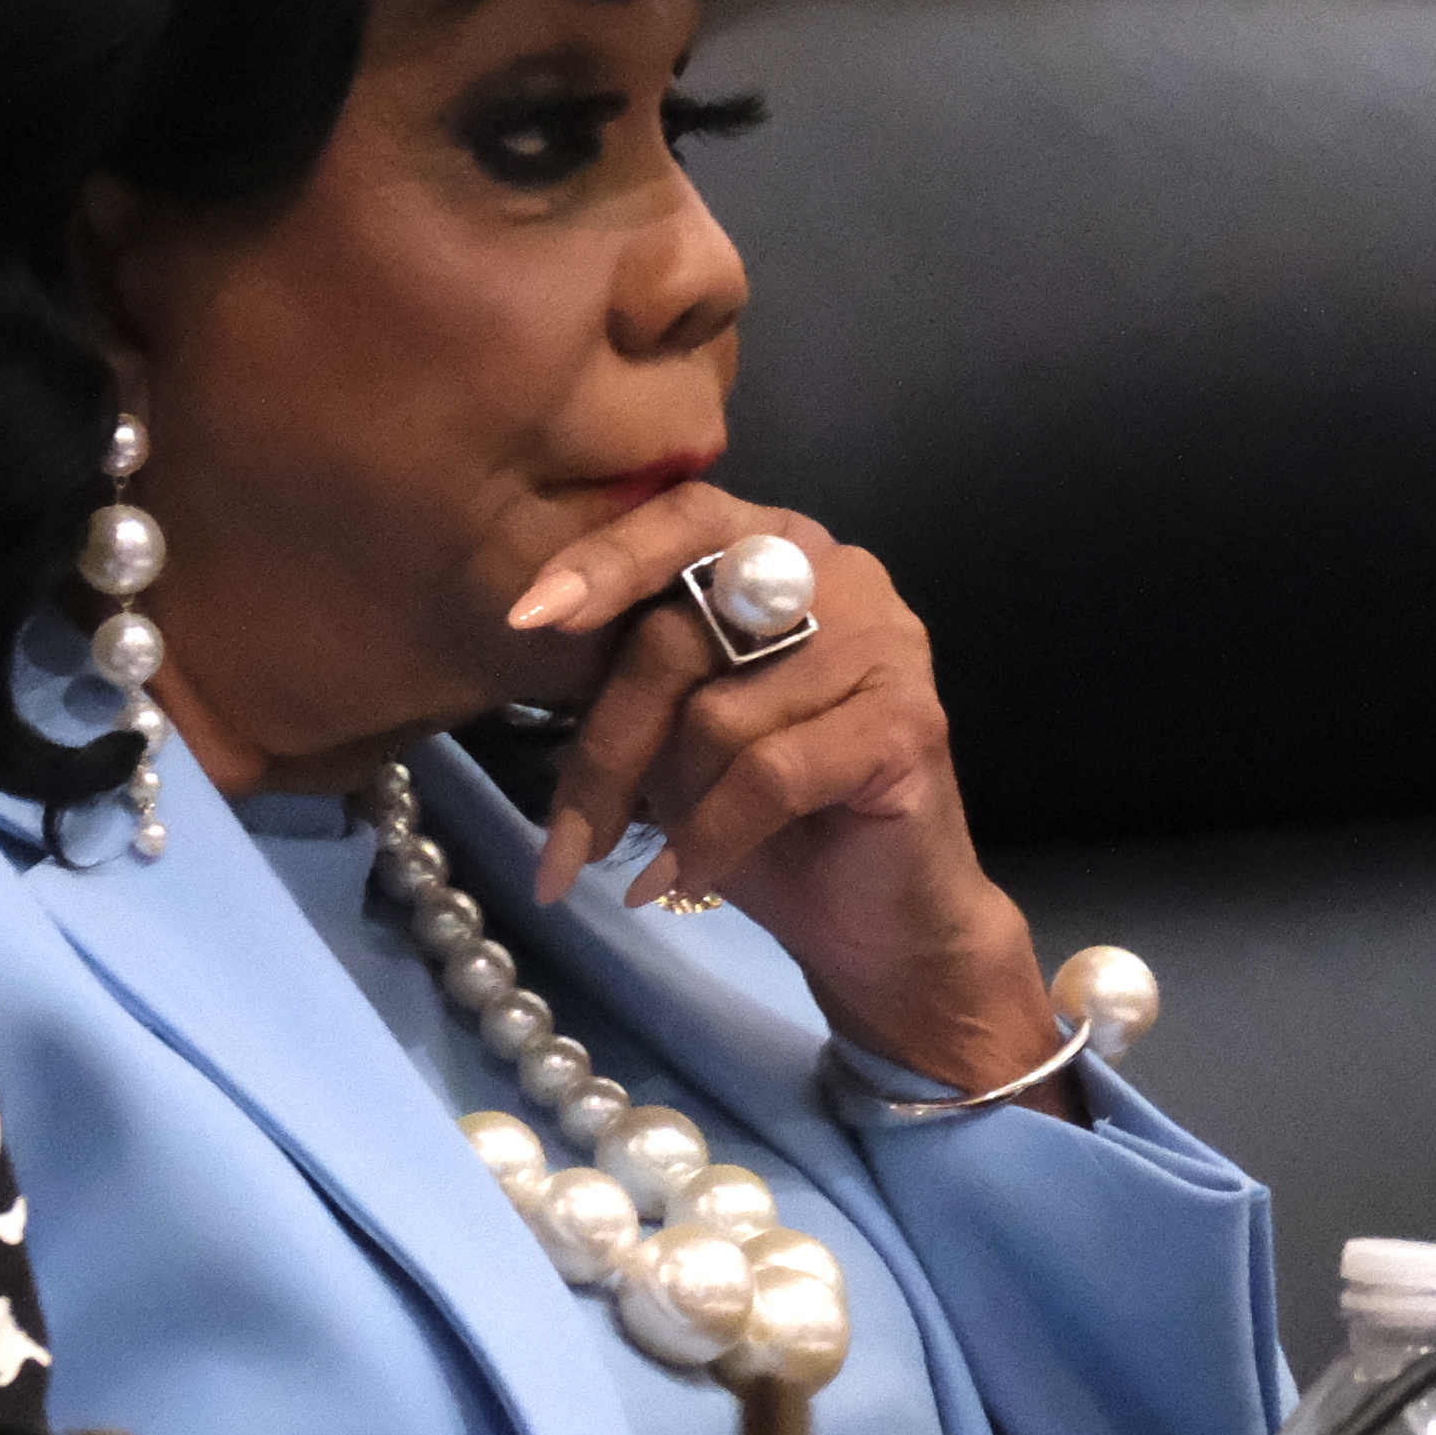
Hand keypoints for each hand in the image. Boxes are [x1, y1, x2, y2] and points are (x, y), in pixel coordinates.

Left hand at [506, 488, 1072, 1112]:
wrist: (875, 917)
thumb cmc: (761, 817)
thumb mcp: (673, 731)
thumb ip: (636, 673)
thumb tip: (532, 642)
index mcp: (778, 552)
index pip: (685, 517)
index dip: (605, 560)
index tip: (527, 620)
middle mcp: (842, 574)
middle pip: (677, 633)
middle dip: (609, 747)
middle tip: (566, 842)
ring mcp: (885, 643)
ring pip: (715, 714)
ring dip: (672, 806)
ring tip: (666, 861)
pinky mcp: (908, 721)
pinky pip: (768, 773)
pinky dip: (712, 837)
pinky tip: (689, 879)